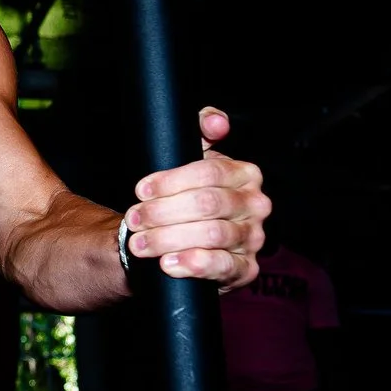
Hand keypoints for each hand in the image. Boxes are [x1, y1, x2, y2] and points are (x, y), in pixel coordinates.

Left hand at [121, 106, 269, 289]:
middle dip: (164, 212)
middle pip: (208, 204)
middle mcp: (255, 205)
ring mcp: (253, 238)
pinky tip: (168, 264)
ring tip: (140, 243)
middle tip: (135, 219)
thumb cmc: (188, 194)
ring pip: (212, 235)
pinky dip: (193, 265)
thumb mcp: (192, 157)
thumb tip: (215, 121)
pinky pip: (223, 267)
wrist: (185, 238)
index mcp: (245, 174)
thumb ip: (200, 128)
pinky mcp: (246, 269)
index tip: (141, 190)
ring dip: (169, 239)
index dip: (171, 182)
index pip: (209, 172)